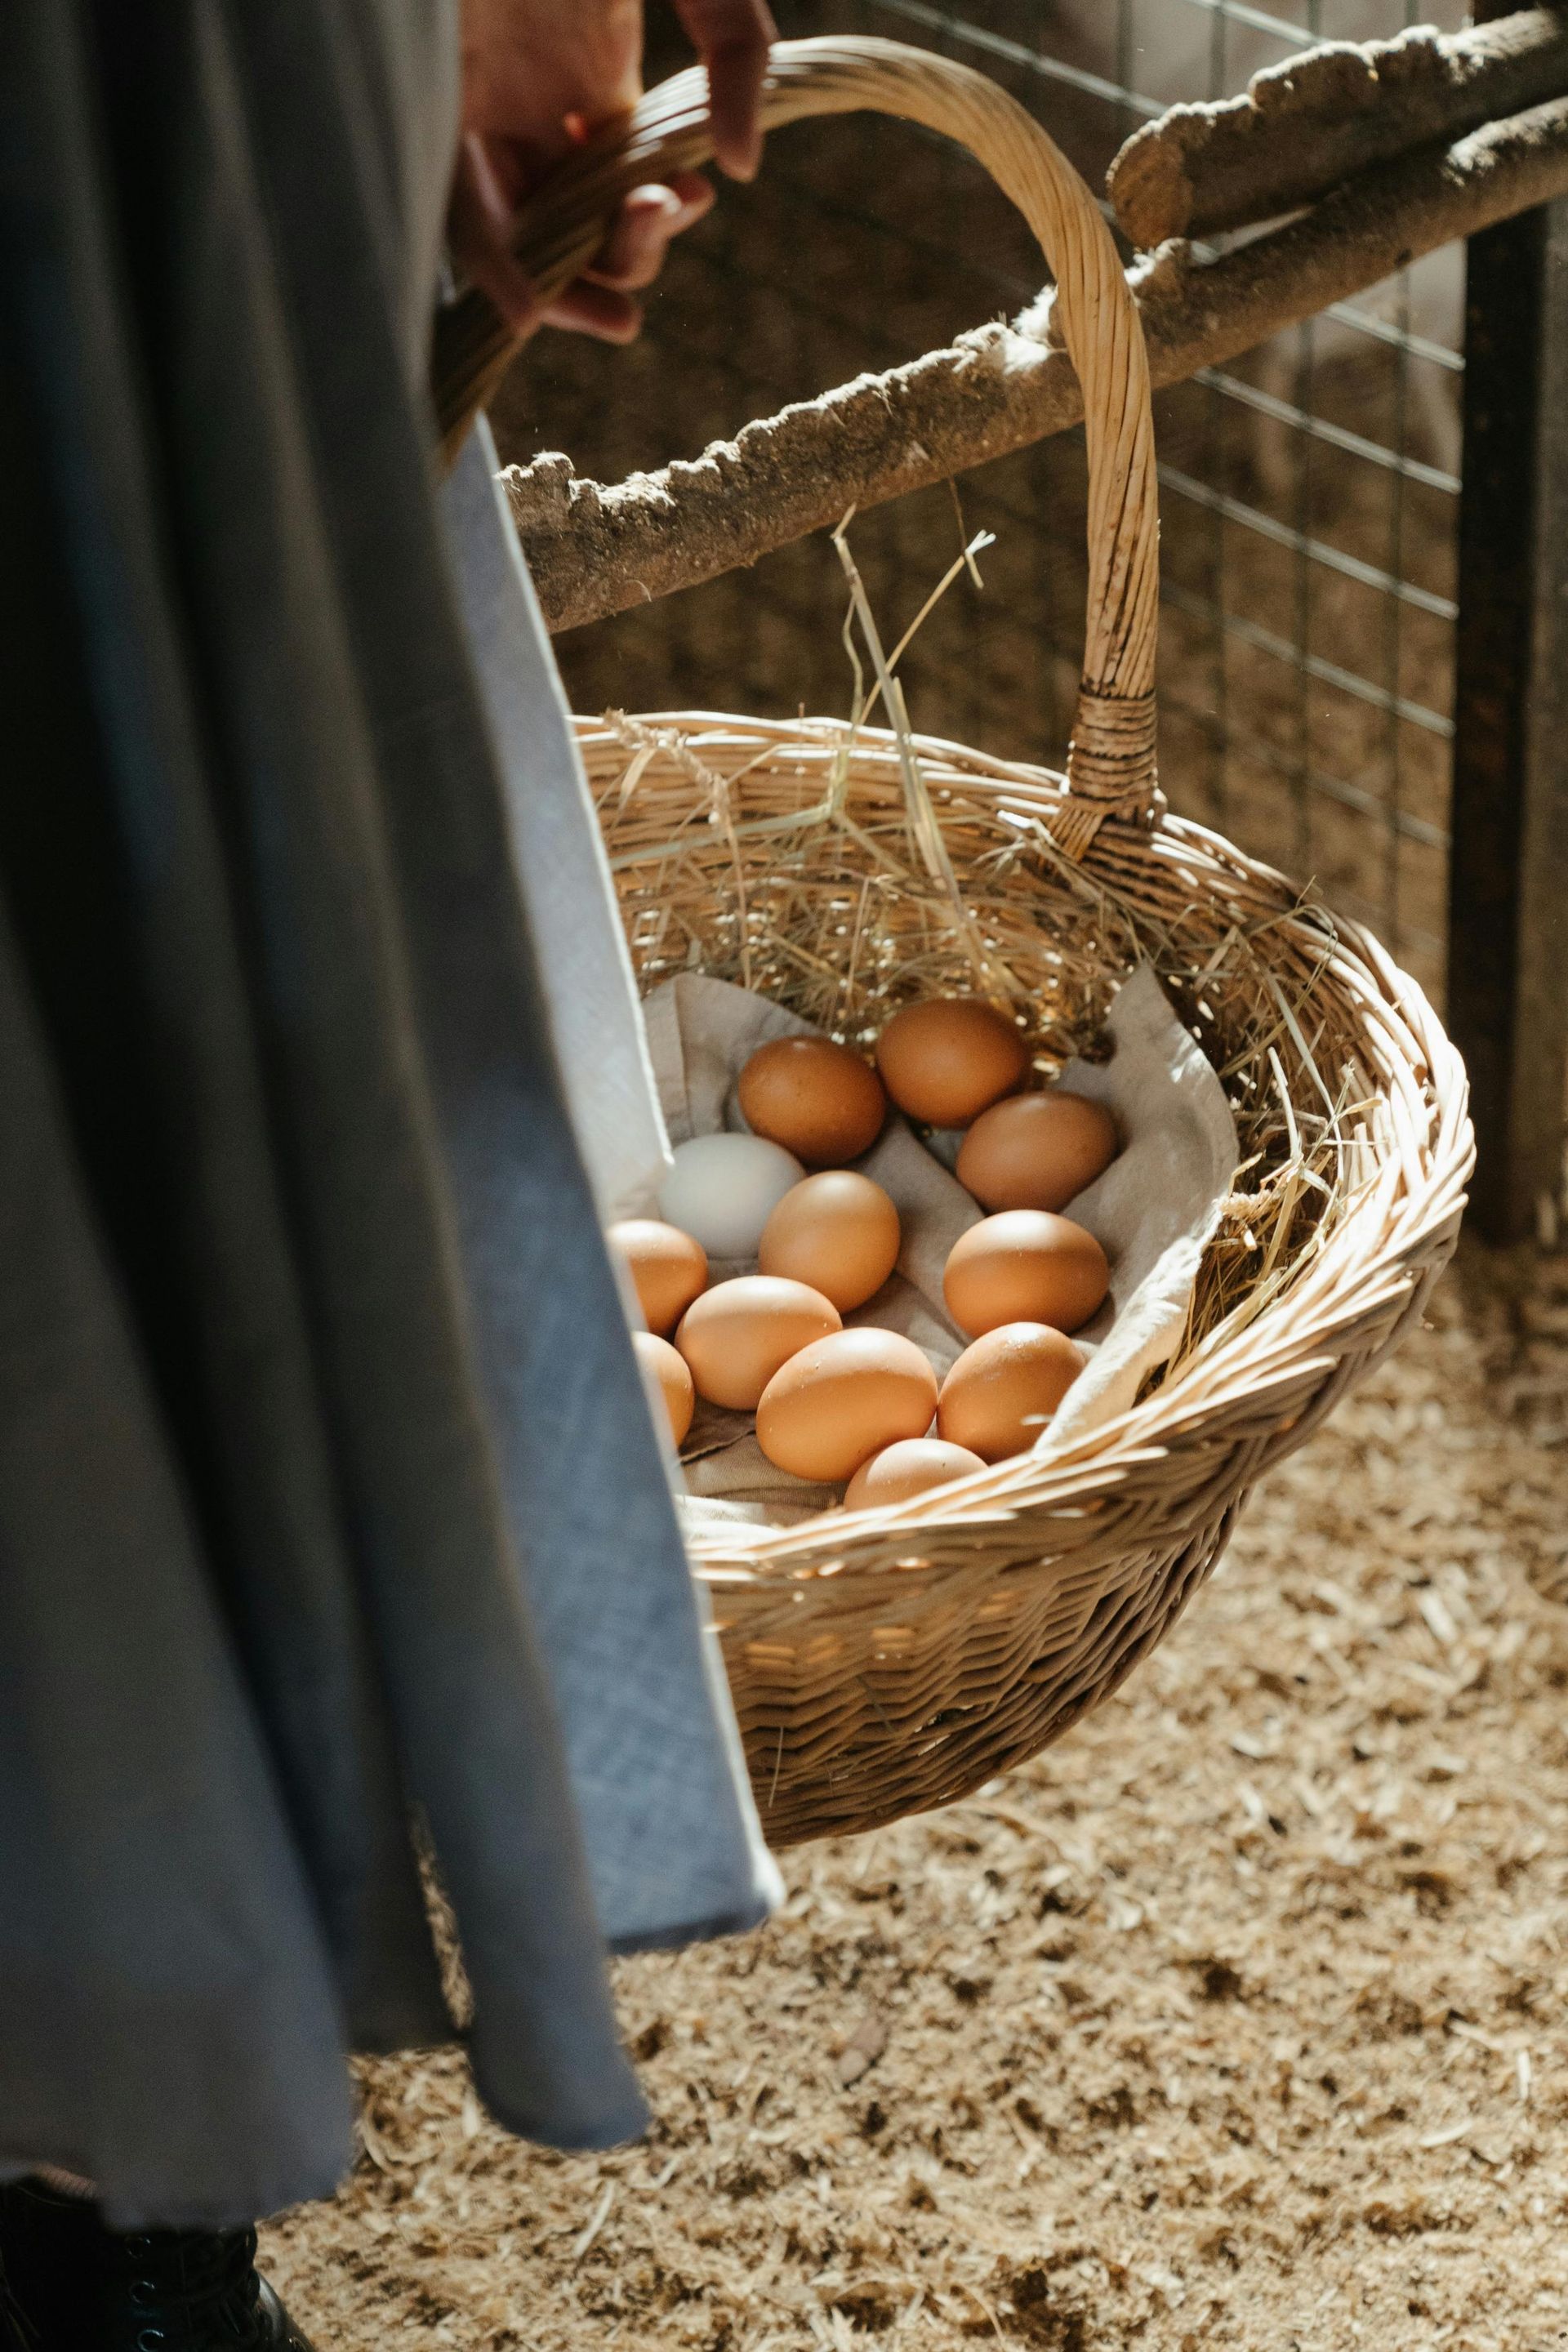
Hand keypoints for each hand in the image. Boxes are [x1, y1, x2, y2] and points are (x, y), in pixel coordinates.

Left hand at [450, 0, 775, 344]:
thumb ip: (737, 49)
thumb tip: (741, 170)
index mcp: (591, 66)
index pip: (625, 178)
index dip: (665, 211)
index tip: (694, 199)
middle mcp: (532, 98)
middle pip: (576, 216)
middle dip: (628, 256)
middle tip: (656, 244)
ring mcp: (478, 106)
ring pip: (521, 228)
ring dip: (569, 292)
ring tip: (619, 325)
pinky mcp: (427, 105)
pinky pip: (454, 207)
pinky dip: (494, 265)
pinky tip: (529, 307)